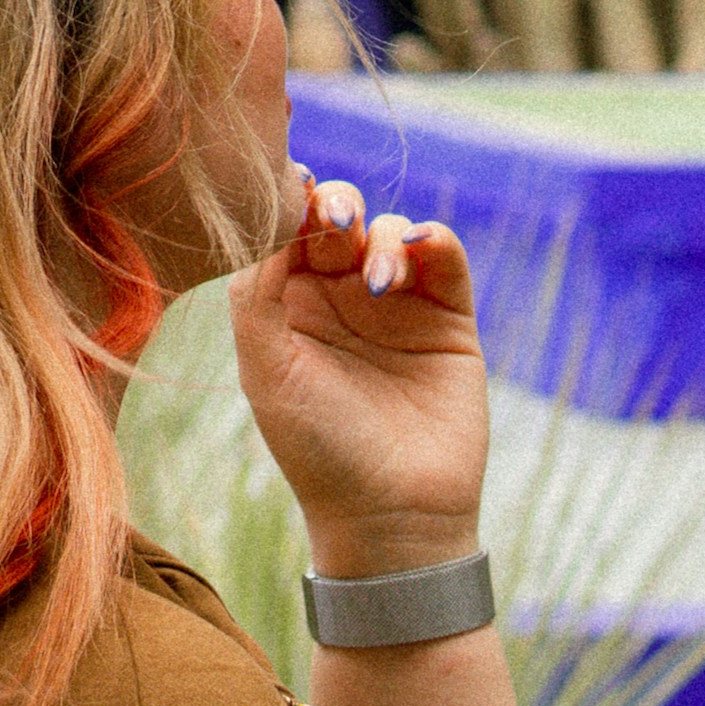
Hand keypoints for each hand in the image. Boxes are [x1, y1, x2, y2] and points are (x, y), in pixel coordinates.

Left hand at [228, 180, 489, 581]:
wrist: (394, 515)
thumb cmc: (316, 448)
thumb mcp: (267, 370)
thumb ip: (256, 292)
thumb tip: (264, 216)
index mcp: (287, 306)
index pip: (284, 231)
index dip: (285, 201)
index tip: (290, 190)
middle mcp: (338, 297)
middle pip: (336, 217)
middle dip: (335, 205)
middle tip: (335, 222)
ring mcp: (396, 304)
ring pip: (388, 230)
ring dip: (381, 239)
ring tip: (377, 285)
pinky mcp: (448, 316)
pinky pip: (443, 255)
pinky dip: (433, 238)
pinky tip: (418, 250)